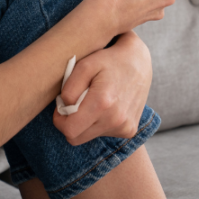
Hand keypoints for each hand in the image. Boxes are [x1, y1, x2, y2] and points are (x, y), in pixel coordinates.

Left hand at [52, 31, 152, 145]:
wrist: (139, 61)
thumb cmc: (108, 60)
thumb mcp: (84, 65)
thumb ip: (69, 88)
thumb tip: (63, 108)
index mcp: (102, 103)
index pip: (70, 130)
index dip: (59, 120)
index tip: (62, 106)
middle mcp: (116, 120)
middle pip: (76, 138)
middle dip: (70, 123)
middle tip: (74, 103)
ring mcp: (125, 127)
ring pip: (88, 137)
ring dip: (84, 123)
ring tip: (93, 101)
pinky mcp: (129, 130)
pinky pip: (103, 133)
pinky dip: (98, 123)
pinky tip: (105, 106)